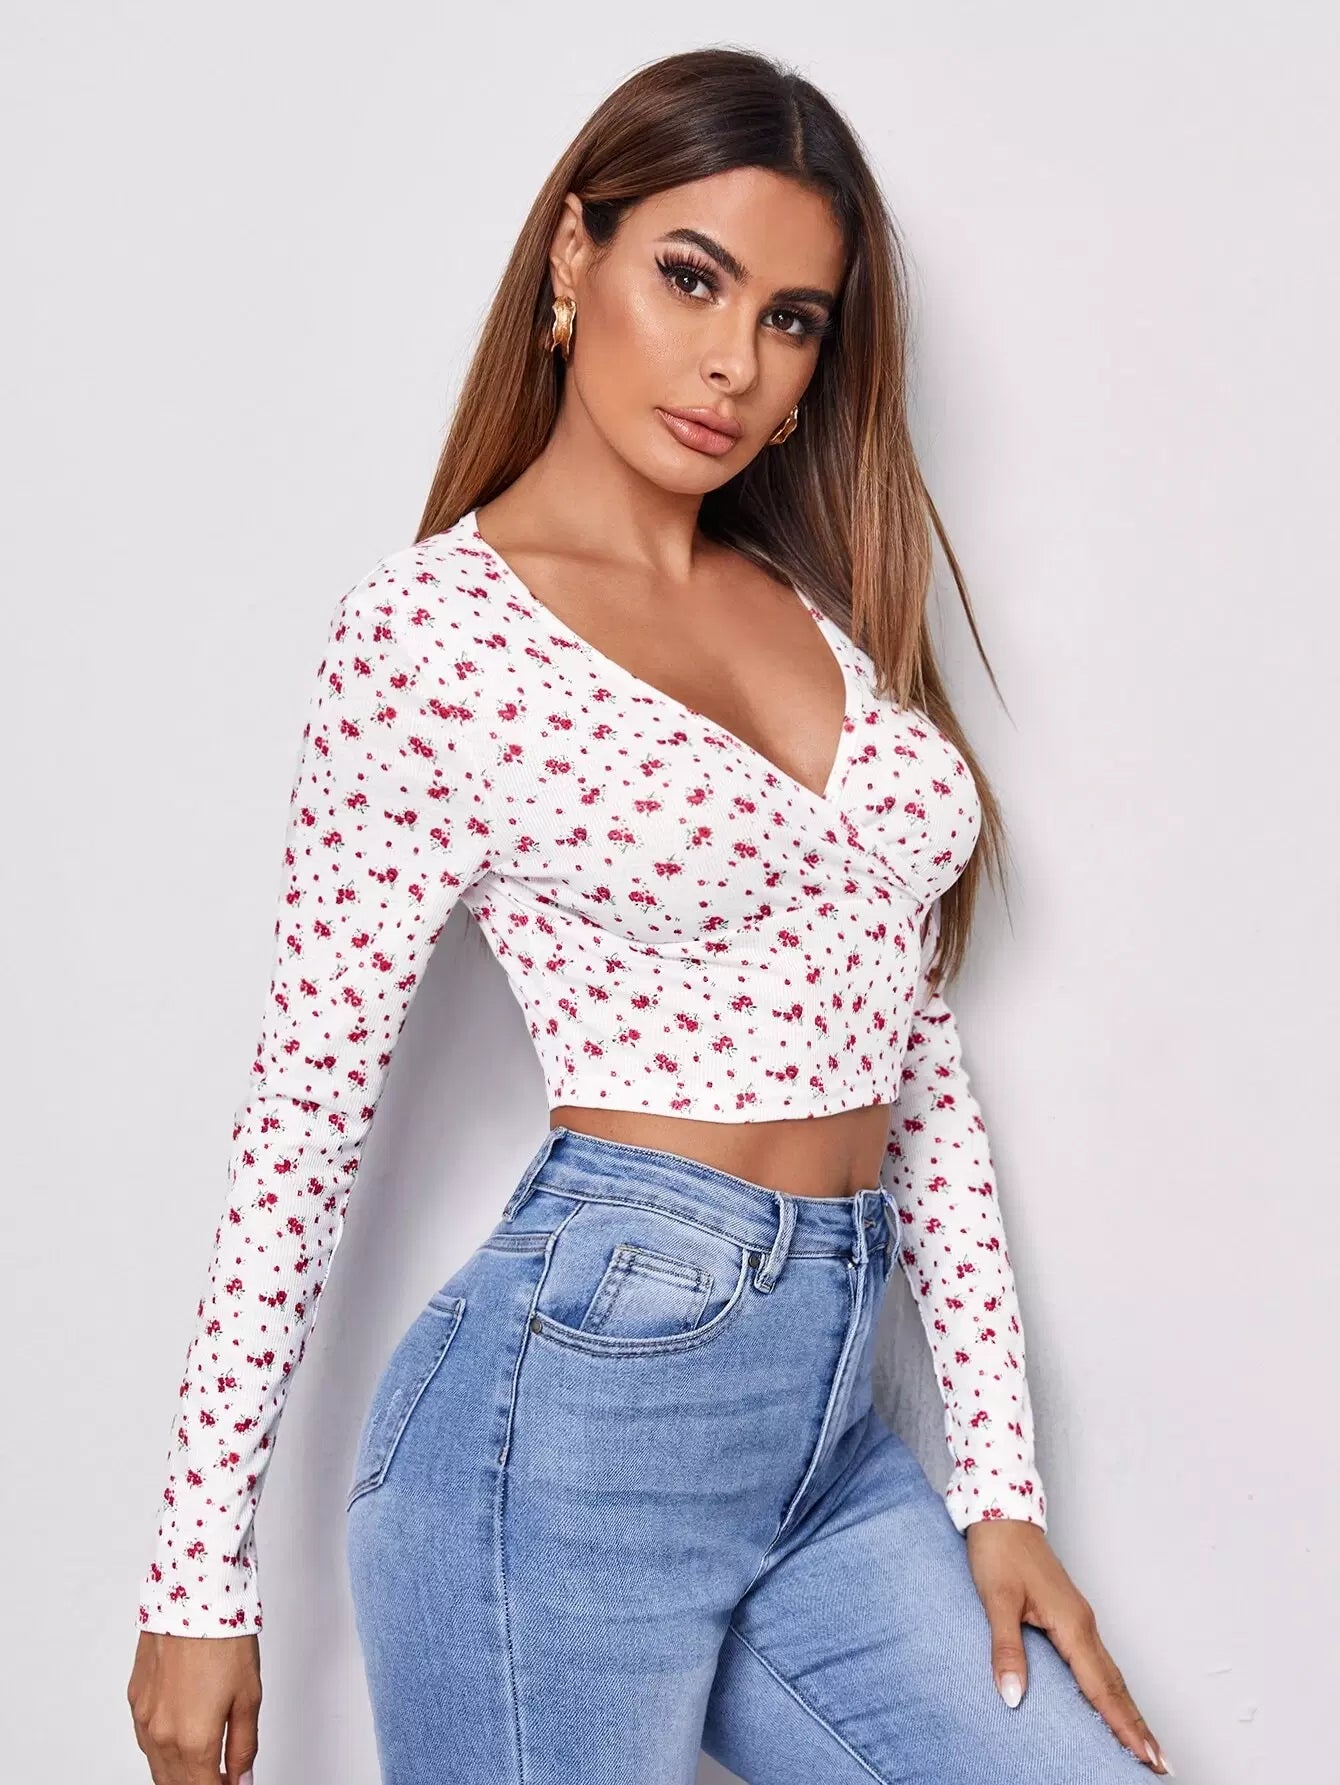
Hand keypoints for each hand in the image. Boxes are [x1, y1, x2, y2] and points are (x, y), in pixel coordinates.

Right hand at [128, 1629, 261, 1783]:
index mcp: (194, 1740)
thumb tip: (241, 1781)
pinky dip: (163, 1750)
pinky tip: (181, 1739)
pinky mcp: (136, 1700)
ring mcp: (144, 1719)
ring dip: (180, 1774)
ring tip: (205, 1764)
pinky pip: (146, 1741)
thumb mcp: (249, 1697)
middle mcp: (162, 1735)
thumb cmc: (224, 1639)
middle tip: (221, 1776)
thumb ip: (243, 1747)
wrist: (195, 1597)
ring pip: (158, 1768)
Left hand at [964, 1519, 1173, 1775]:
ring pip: (1110, 1674)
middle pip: (1116, 1686)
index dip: (1122, 1725)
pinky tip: (1110, 1700)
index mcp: (1072, 1624)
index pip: (1101, 1688)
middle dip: (1137, 1725)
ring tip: (1144, 1743)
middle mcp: (1083, 1624)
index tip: (1145, 1757)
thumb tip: (1012, 1698)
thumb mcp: (997, 1601)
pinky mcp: (1069, 1614)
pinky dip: (1111, 1688)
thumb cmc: (999, 1552)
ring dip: (1128, 1709)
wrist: (1000, 1511)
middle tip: (1160, 1764)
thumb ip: (1006, 1649)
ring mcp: (1079, 1618)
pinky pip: (1098, 1661)